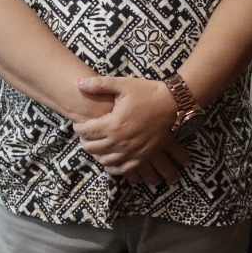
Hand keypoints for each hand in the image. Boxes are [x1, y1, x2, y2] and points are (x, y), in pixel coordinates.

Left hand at [73, 76, 191, 186]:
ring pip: (105, 160)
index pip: (85, 131)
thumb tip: (77, 83)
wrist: (173, 103)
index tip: (80, 123)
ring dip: (97, 154)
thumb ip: (99, 84)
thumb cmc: (147, 93)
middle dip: (85, 141)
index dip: (78, 127)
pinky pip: (122, 169)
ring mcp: (132, 151)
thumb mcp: (123, 84)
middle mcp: (120, 141)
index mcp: (113, 124)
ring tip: (98, 145)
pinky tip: (110, 160)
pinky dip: (112, 167)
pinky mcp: (142, 156)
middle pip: (92, 148)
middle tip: (87, 134)